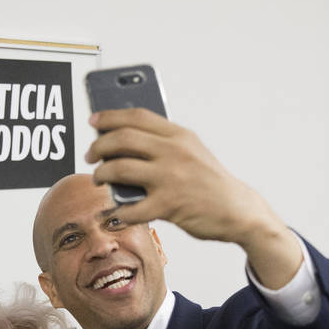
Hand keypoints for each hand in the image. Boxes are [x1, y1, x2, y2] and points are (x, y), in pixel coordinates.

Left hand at [86, 108, 300, 287]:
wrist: (238, 210)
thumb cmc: (209, 183)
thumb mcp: (192, 152)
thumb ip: (164, 145)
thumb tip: (123, 143)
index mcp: (179, 135)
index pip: (137, 116)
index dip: (110, 116)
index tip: (93, 121)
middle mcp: (174, 152)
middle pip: (122, 139)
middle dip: (98, 146)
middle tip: (90, 156)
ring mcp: (170, 178)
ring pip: (119, 169)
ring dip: (101, 174)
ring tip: (98, 179)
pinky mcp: (169, 205)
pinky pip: (131, 208)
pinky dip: (118, 211)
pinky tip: (117, 211)